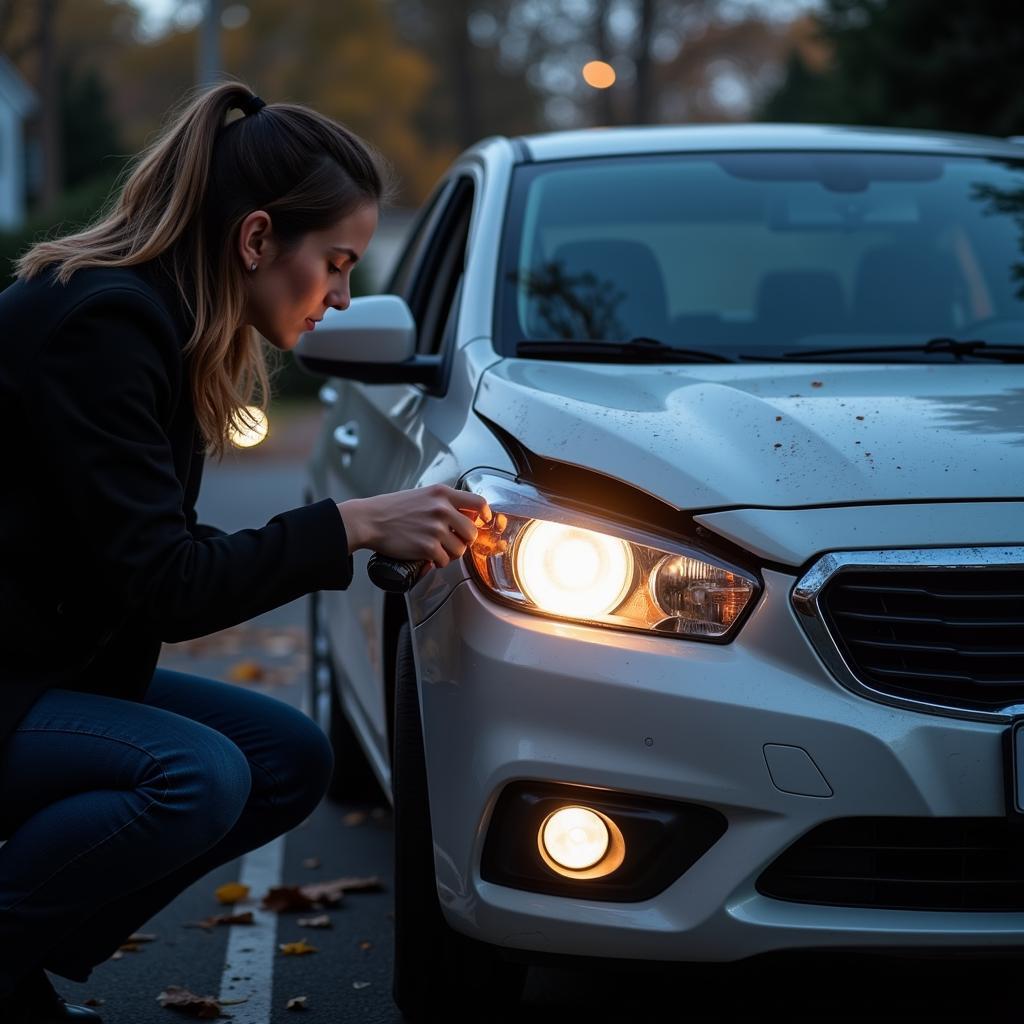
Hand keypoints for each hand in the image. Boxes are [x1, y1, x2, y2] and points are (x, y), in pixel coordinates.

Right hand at [337, 486, 491, 567]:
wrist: (369, 520)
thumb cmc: (392, 509)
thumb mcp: (422, 495)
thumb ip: (443, 502)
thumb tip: (465, 515)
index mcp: (442, 493)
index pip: (479, 503)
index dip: (484, 516)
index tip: (482, 522)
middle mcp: (442, 509)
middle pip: (472, 532)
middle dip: (464, 541)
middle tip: (452, 542)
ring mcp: (436, 529)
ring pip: (460, 550)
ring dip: (450, 554)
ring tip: (437, 550)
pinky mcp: (428, 547)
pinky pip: (445, 561)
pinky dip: (438, 563)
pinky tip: (428, 558)